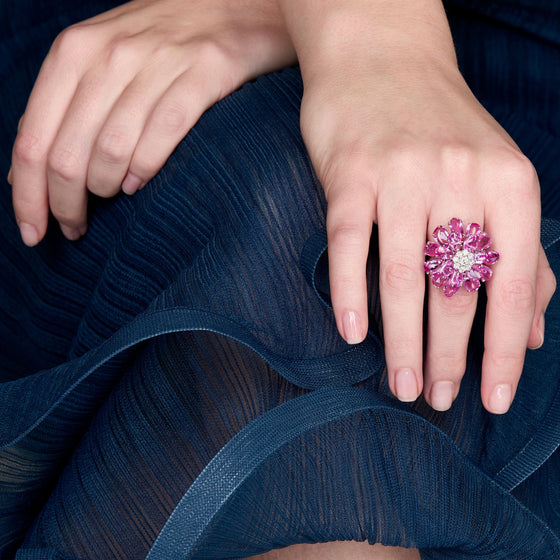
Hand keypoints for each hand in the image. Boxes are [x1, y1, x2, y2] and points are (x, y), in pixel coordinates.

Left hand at [10, 0, 294, 243]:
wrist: (230, 4)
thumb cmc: (161, 41)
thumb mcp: (99, 60)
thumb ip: (62, 109)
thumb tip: (23, 172)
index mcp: (74, 52)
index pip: (32, 140)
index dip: (29, 196)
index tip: (35, 232)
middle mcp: (109, 55)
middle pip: (66, 155)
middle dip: (65, 205)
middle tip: (76, 229)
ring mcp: (157, 63)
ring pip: (111, 151)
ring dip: (106, 188)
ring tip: (113, 195)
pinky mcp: (202, 74)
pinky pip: (162, 134)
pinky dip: (146, 168)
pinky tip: (141, 183)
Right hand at [281, 0, 555, 412]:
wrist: (383, 57)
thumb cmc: (441, 128)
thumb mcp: (497, 179)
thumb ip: (521, 254)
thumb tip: (533, 333)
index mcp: (509, 183)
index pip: (514, 283)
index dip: (505, 350)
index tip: (492, 400)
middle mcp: (459, 178)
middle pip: (456, 288)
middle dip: (451, 355)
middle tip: (439, 399)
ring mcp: (402, 174)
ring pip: (402, 275)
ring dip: (403, 340)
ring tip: (403, 386)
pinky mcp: (349, 172)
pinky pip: (349, 241)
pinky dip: (348, 291)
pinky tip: (352, 333)